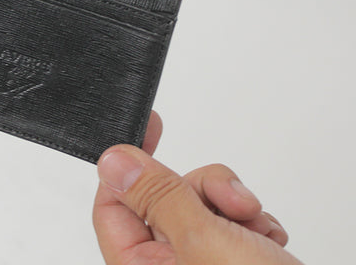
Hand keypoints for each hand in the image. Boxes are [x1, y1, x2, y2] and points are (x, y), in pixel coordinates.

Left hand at [93, 112, 301, 264]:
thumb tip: (112, 161)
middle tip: (230, 200)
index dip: (127, 165)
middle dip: (200, 189)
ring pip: (197, 201)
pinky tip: (268, 240)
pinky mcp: (230, 260)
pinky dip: (249, 219)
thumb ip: (156, 197)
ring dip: (230, 204)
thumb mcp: (203, 243)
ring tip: (255, 225)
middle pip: (161, 197)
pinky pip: (226, 217)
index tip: (150, 127)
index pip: (111, 206)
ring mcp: (200, 264)